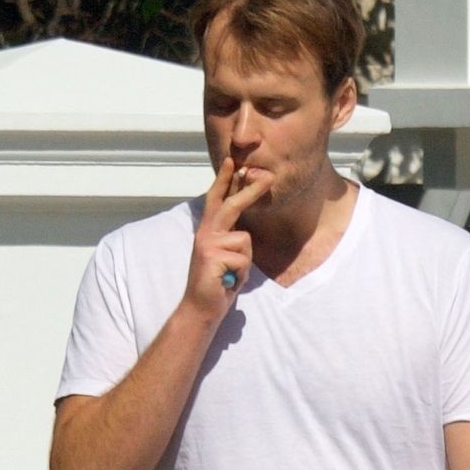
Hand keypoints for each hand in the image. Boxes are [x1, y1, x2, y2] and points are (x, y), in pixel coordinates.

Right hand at [183, 159, 268, 322]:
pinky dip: (240, 274)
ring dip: (244, 263)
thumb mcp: (226, 258)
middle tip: (268, 176)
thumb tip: (244, 230)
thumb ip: (231, 240)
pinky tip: (227, 282)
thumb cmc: (218, 284)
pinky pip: (243, 260)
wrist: (201, 308)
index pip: (217, 200)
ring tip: (231, 275)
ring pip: (245, 240)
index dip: (225, 180)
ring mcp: (208, 244)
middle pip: (231, 205)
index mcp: (209, 231)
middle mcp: (205, 233)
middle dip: (251, 190)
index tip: (233, 161)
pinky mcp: (212, 256)